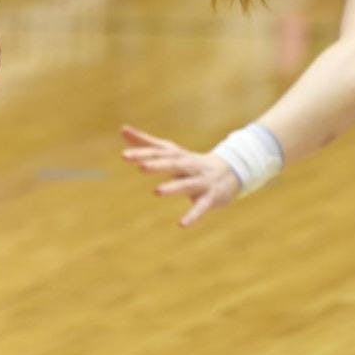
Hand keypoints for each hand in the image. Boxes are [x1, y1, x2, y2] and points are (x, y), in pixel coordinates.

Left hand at [121, 125, 240, 226]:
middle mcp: (189, 166)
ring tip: (157, 192)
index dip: (142, 154)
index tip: (124, 156)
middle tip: (141, 167)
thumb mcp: (170, 151)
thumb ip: (146, 142)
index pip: (159, 152)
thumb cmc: (192, 162)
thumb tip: (122, 130)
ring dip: (173, 187)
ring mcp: (201, 181)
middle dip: (158, 165)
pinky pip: (201, 207)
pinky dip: (192, 216)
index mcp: (177, 155)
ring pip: (187, 184)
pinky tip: (182, 225)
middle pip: (173, 163)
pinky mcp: (210, 198)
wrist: (231, 172)